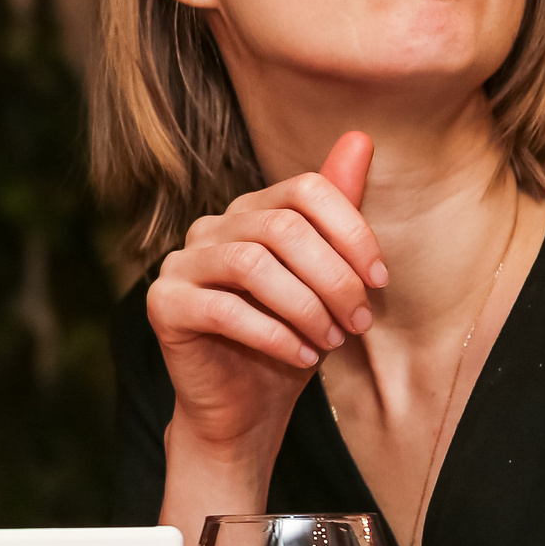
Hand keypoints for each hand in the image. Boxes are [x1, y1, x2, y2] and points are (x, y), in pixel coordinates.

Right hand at [149, 132, 385, 466]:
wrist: (246, 408)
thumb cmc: (290, 339)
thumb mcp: (326, 276)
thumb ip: (337, 211)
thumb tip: (360, 137)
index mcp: (248, 212)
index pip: (305, 190)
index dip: (351, 231)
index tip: (381, 280)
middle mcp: (209, 228)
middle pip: (282, 227)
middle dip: (333, 277)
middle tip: (358, 322)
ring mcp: (179, 264)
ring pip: (252, 264)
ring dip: (305, 306)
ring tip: (331, 341)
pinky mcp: (164, 305)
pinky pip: (223, 309)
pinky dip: (274, 335)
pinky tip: (302, 357)